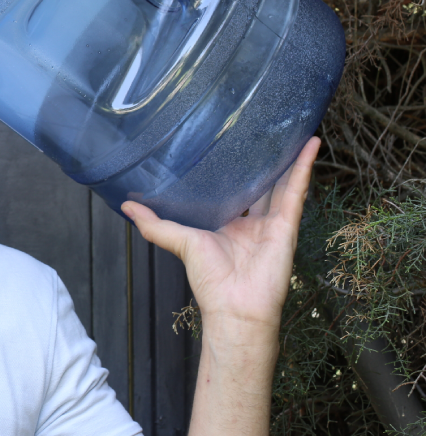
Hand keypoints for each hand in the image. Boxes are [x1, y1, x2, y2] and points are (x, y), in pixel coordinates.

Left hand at [123, 137, 320, 334]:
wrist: (235, 305)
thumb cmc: (210, 280)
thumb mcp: (179, 242)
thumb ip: (154, 224)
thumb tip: (125, 205)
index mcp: (229, 224)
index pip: (233, 191)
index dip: (233, 170)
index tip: (228, 145)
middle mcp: (252, 222)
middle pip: (260, 184)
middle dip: (263, 161)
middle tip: (263, 131)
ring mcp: (272, 223)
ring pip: (283, 182)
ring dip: (290, 158)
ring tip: (294, 130)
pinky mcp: (287, 225)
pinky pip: (298, 191)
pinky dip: (304, 168)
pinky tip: (310, 145)